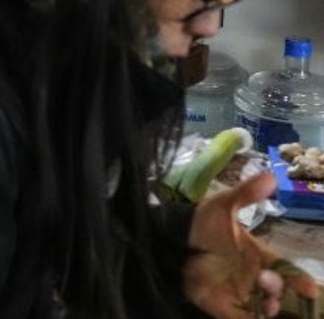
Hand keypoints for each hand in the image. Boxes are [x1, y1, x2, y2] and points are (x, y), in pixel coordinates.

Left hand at [184, 172, 318, 317]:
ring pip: (266, 308)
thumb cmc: (202, 223)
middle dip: (278, 288)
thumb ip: (246, 194)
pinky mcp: (223, 306)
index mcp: (260, 256)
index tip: (309, 287)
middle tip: (267, 279)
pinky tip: (256, 318)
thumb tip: (270, 176)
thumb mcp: (222, 206)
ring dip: (270, 307)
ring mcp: (241, 292)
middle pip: (277, 290)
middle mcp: (255, 277)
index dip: (299, 280)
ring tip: (267, 303)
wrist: (172, 237)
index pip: (287, 270)